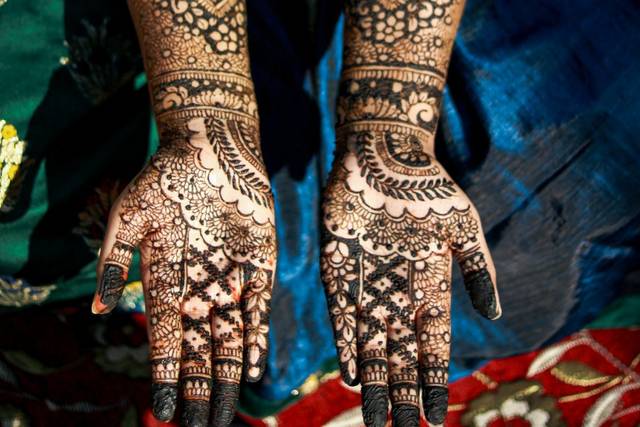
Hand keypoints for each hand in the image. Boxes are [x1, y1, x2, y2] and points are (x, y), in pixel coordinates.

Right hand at [92, 117, 275, 426]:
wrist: (210, 146)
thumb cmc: (162, 178)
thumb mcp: (129, 216)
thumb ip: (115, 260)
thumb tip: (97, 307)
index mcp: (165, 280)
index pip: (166, 338)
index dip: (165, 375)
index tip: (162, 411)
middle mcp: (199, 287)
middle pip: (200, 349)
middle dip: (198, 390)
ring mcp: (231, 278)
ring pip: (229, 339)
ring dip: (226, 377)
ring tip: (224, 414)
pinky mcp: (260, 265)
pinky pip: (258, 309)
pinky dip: (255, 338)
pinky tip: (251, 369)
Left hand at [321, 127, 500, 425]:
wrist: (383, 152)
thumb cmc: (429, 187)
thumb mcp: (463, 227)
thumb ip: (479, 270)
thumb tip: (496, 314)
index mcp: (430, 286)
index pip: (433, 345)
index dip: (433, 380)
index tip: (436, 415)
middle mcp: (397, 292)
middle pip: (400, 354)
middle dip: (400, 393)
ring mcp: (367, 282)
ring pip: (370, 342)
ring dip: (373, 380)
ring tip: (372, 416)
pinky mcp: (337, 269)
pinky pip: (342, 314)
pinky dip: (346, 343)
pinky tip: (349, 372)